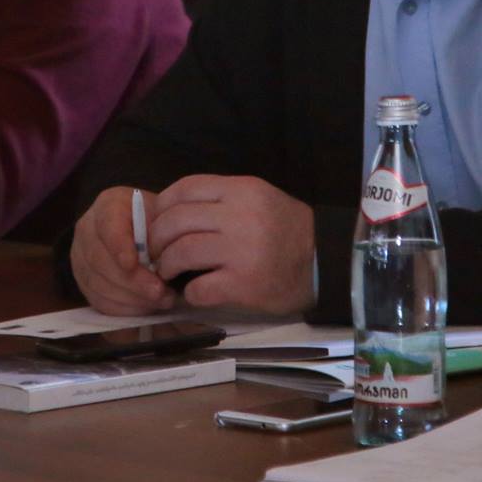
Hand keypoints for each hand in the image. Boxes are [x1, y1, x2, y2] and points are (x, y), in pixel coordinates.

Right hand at [68, 186, 177, 314]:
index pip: (108, 226)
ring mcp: (80, 257)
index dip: (118, 247)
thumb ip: (161, 234)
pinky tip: (145, 307)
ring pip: (98, 284)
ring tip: (159, 301)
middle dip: (132, 281)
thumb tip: (165, 261)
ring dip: (131, 298)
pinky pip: (98, 300)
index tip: (133, 264)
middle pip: (100, 260)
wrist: (141, 229)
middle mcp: (87, 229)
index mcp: (108, 205)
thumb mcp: (162, 217)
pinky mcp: (83, 281)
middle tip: (159, 292)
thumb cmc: (154, 222)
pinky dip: (123, 308)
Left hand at [145, 175, 318, 315]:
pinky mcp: (244, 284)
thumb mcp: (259, 199)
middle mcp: (240, 217)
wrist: (324, 262)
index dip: (162, 206)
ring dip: (167, 265)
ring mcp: (241, 251)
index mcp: (243, 190)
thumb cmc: (287, 230)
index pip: (186, 188)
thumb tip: (172, 212)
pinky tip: (195, 292)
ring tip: (169, 272)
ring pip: (180, 253)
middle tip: (156, 252)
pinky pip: (199, 288)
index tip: (156, 221)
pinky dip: (189, 292)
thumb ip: (221, 200)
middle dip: (156, 239)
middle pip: (176, 222)